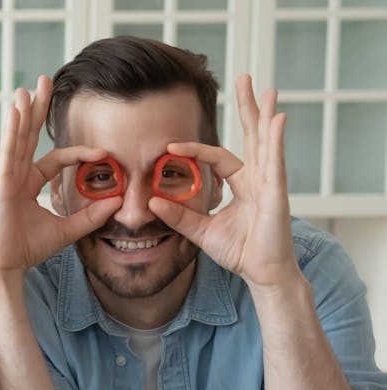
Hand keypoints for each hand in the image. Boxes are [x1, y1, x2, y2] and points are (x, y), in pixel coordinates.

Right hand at [0, 76, 119, 275]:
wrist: (6, 265)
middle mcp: (16, 175)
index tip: (104, 152)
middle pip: (30, 135)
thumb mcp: (68, 230)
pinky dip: (12, 128)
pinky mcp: (0, 181)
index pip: (57, 158)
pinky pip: (8, 150)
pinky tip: (15, 108)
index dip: (81, 152)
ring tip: (28, 87)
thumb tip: (119, 202)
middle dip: (38, 109)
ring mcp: (6, 176)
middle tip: (45, 81)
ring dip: (24, 111)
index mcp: (29, 184)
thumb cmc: (29, 250)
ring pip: (18, 137)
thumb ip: (91, 215)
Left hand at [149, 75, 296, 288]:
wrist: (260, 273)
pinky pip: (276, 162)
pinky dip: (276, 140)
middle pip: (251, 135)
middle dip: (247, 107)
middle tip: (243, 78)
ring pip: (266, 142)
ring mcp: (270, 183)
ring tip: (267, 89)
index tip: (169, 147)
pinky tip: (277, 119)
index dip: (193, 150)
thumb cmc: (239, 251)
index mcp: (242, 183)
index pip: (216, 157)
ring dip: (265, 114)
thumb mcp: (200, 231)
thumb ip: (178, 216)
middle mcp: (258, 177)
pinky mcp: (277, 193)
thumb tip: (150, 203)